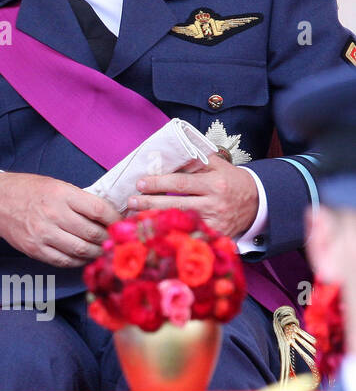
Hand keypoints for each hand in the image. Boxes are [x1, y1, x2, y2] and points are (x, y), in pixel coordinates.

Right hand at [0, 172, 119, 267]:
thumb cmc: (29, 191)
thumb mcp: (56, 185)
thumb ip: (80, 200)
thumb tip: (109, 216)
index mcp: (60, 194)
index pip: (98, 210)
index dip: (116, 219)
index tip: (123, 223)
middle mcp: (52, 214)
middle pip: (93, 233)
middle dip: (110, 239)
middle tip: (117, 240)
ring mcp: (43, 234)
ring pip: (82, 250)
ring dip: (97, 252)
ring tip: (103, 250)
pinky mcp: (36, 249)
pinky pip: (65, 261)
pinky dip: (79, 260)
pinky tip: (84, 256)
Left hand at [128, 154, 257, 238]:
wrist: (259, 203)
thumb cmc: (231, 181)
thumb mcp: (218, 166)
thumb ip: (195, 160)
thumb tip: (166, 155)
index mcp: (215, 183)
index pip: (182, 183)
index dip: (159, 183)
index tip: (140, 183)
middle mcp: (215, 204)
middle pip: (177, 204)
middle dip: (151, 203)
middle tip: (131, 201)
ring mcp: (215, 223)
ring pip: (181, 221)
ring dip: (156, 219)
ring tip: (135, 216)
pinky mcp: (216, 236)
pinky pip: (191, 235)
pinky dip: (173, 233)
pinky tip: (155, 231)